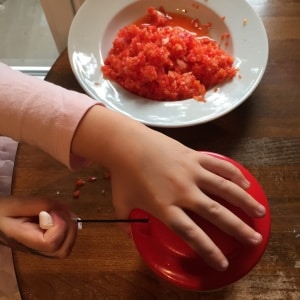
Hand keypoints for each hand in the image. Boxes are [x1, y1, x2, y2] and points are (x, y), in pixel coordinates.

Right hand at [0, 197, 77, 257]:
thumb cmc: (1, 212)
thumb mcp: (16, 203)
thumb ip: (40, 204)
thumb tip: (61, 209)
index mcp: (24, 240)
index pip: (51, 243)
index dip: (59, 226)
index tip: (52, 211)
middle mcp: (35, 250)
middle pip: (63, 250)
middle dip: (68, 226)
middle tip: (58, 211)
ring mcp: (41, 251)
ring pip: (66, 248)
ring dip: (70, 228)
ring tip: (59, 214)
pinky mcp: (45, 247)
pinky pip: (64, 243)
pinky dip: (68, 229)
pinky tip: (59, 218)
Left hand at [71, 106, 265, 270]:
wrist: (126, 144)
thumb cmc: (123, 174)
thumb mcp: (121, 203)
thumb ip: (125, 223)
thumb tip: (128, 234)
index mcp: (166, 207)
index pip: (192, 234)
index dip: (209, 250)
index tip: (222, 262)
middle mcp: (183, 192)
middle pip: (216, 213)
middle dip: (238, 228)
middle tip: (255, 238)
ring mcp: (191, 172)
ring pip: (224, 188)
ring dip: (244, 201)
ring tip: (259, 211)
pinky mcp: (193, 156)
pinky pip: (219, 165)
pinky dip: (233, 174)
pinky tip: (244, 182)